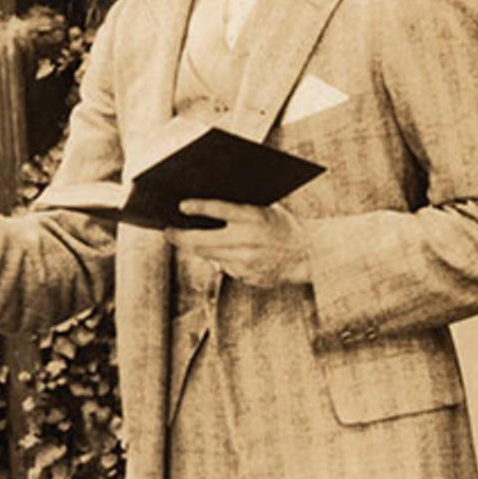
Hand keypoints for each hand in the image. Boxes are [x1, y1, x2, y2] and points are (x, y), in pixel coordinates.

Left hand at [164, 200, 311, 287]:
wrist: (310, 255)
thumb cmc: (284, 225)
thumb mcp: (267, 207)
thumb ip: (240, 206)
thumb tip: (205, 202)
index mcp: (255, 217)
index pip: (220, 210)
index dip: (198, 207)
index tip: (181, 206)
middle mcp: (248, 241)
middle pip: (202, 240)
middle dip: (180, 236)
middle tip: (167, 230)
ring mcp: (246, 261)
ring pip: (208, 255)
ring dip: (192, 247)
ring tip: (180, 238)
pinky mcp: (246, 276)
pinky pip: (222, 266)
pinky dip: (215, 257)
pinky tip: (209, 250)